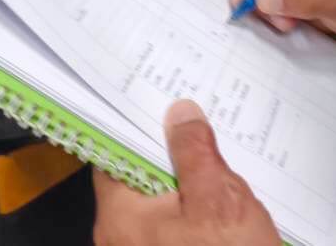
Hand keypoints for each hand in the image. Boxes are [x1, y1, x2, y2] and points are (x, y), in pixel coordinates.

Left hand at [93, 101, 280, 245]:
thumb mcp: (219, 200)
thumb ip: (195, 152)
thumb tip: (179, 113)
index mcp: (120, 218)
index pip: (113, 153)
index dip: (137, 126)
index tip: (159, 104)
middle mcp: (120, 242)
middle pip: (137, 179)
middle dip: (169, 156)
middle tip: (200, 129)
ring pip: (158, 207)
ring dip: (186, 186)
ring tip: (218, 164)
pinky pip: (172, 232)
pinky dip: (193, 216)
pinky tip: (222, 207)